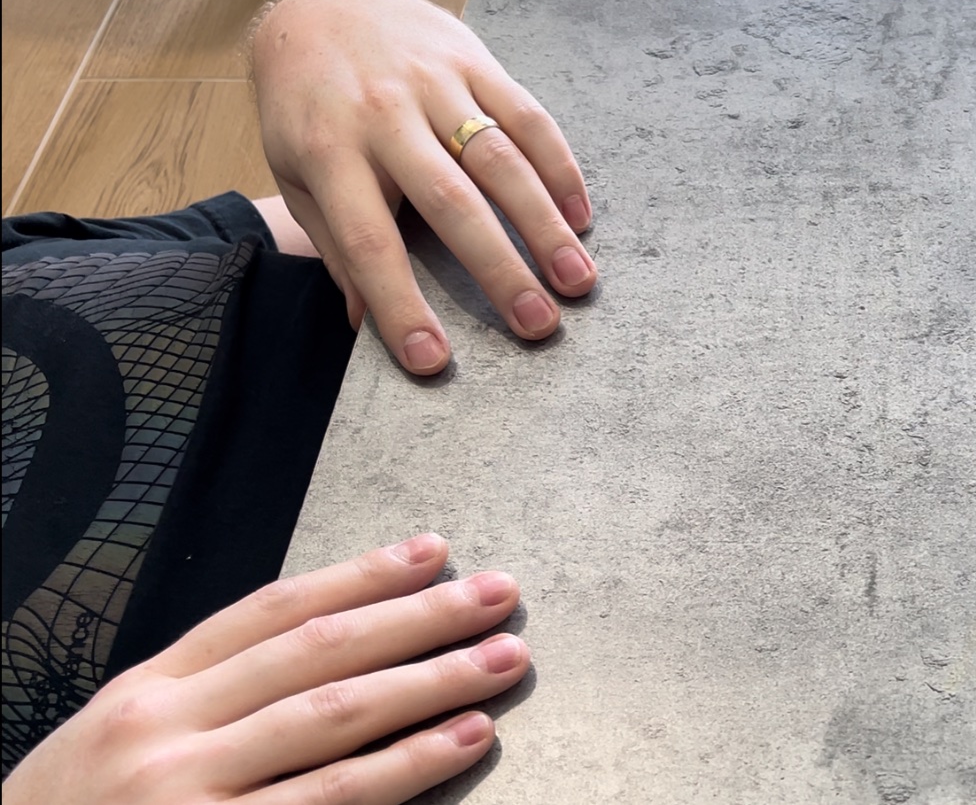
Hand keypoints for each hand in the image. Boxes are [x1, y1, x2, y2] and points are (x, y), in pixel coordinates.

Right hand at [2, 534, 528, 803]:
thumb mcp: (115, 740)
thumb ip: (205, 693)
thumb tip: (326, 645)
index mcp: (146, 692)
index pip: (272, 612)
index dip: (360, 576)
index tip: (433, 551)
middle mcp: (169, 733)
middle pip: (320, 654)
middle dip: (420, 617)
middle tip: (500, 594)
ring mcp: (192, 797)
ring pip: (336, 719)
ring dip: (433, 683)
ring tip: (505, 659)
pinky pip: (332, 802)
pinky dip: (406, 767)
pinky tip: (462, 741)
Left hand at [250, 0, 597, 373]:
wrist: (323, 8)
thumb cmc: (307, 108)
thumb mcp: (296, 173)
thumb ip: (334, 244)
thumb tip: (362, 323)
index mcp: (329, 154)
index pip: (369, 242)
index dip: (400, 303)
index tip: (432, 359)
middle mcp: (384, 116)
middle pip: (450, 203)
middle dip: (498, 269)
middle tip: (538, 326)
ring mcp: (434, 84)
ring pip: (500, 159)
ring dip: (544, 224)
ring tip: (578, 280)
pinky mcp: (475, 62)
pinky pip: (527, 117)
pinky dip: (559, 168)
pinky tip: (580, 217)